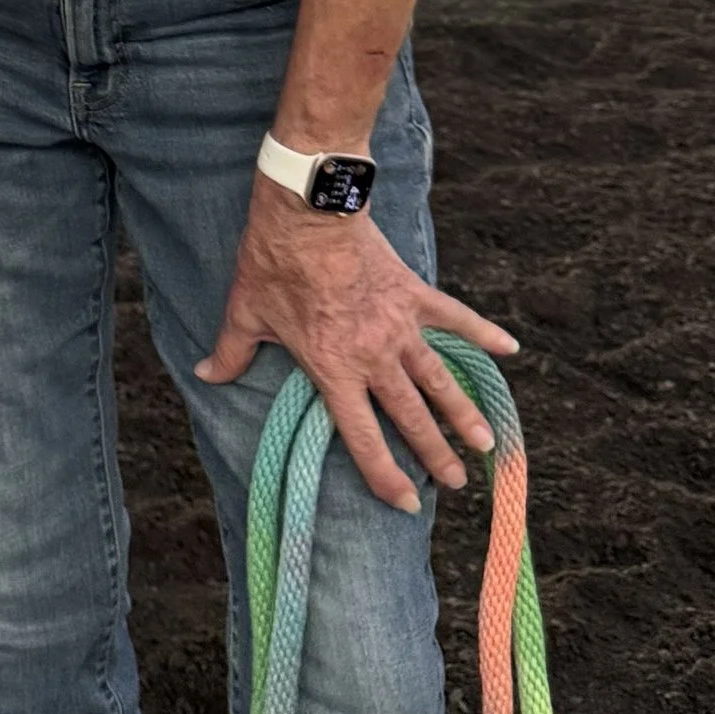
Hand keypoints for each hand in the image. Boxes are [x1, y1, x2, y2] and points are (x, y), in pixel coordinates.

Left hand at [196, 184, 516, 511]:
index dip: (385, 475)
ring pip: (439, 380)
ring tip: (487, 441)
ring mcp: (399, 326)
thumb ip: (230, 352)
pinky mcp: (414, 294)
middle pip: (411, 417)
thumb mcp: (244, 312)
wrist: (307, 211)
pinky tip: (509, 349)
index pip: (363, 437)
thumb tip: (204, 375)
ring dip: (464, 412)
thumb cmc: (273, 263)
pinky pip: (456, 318)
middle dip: (436, 454)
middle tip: (457, 482)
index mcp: (334, 369)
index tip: (406, 502)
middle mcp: (373, 356)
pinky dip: (483, 333)